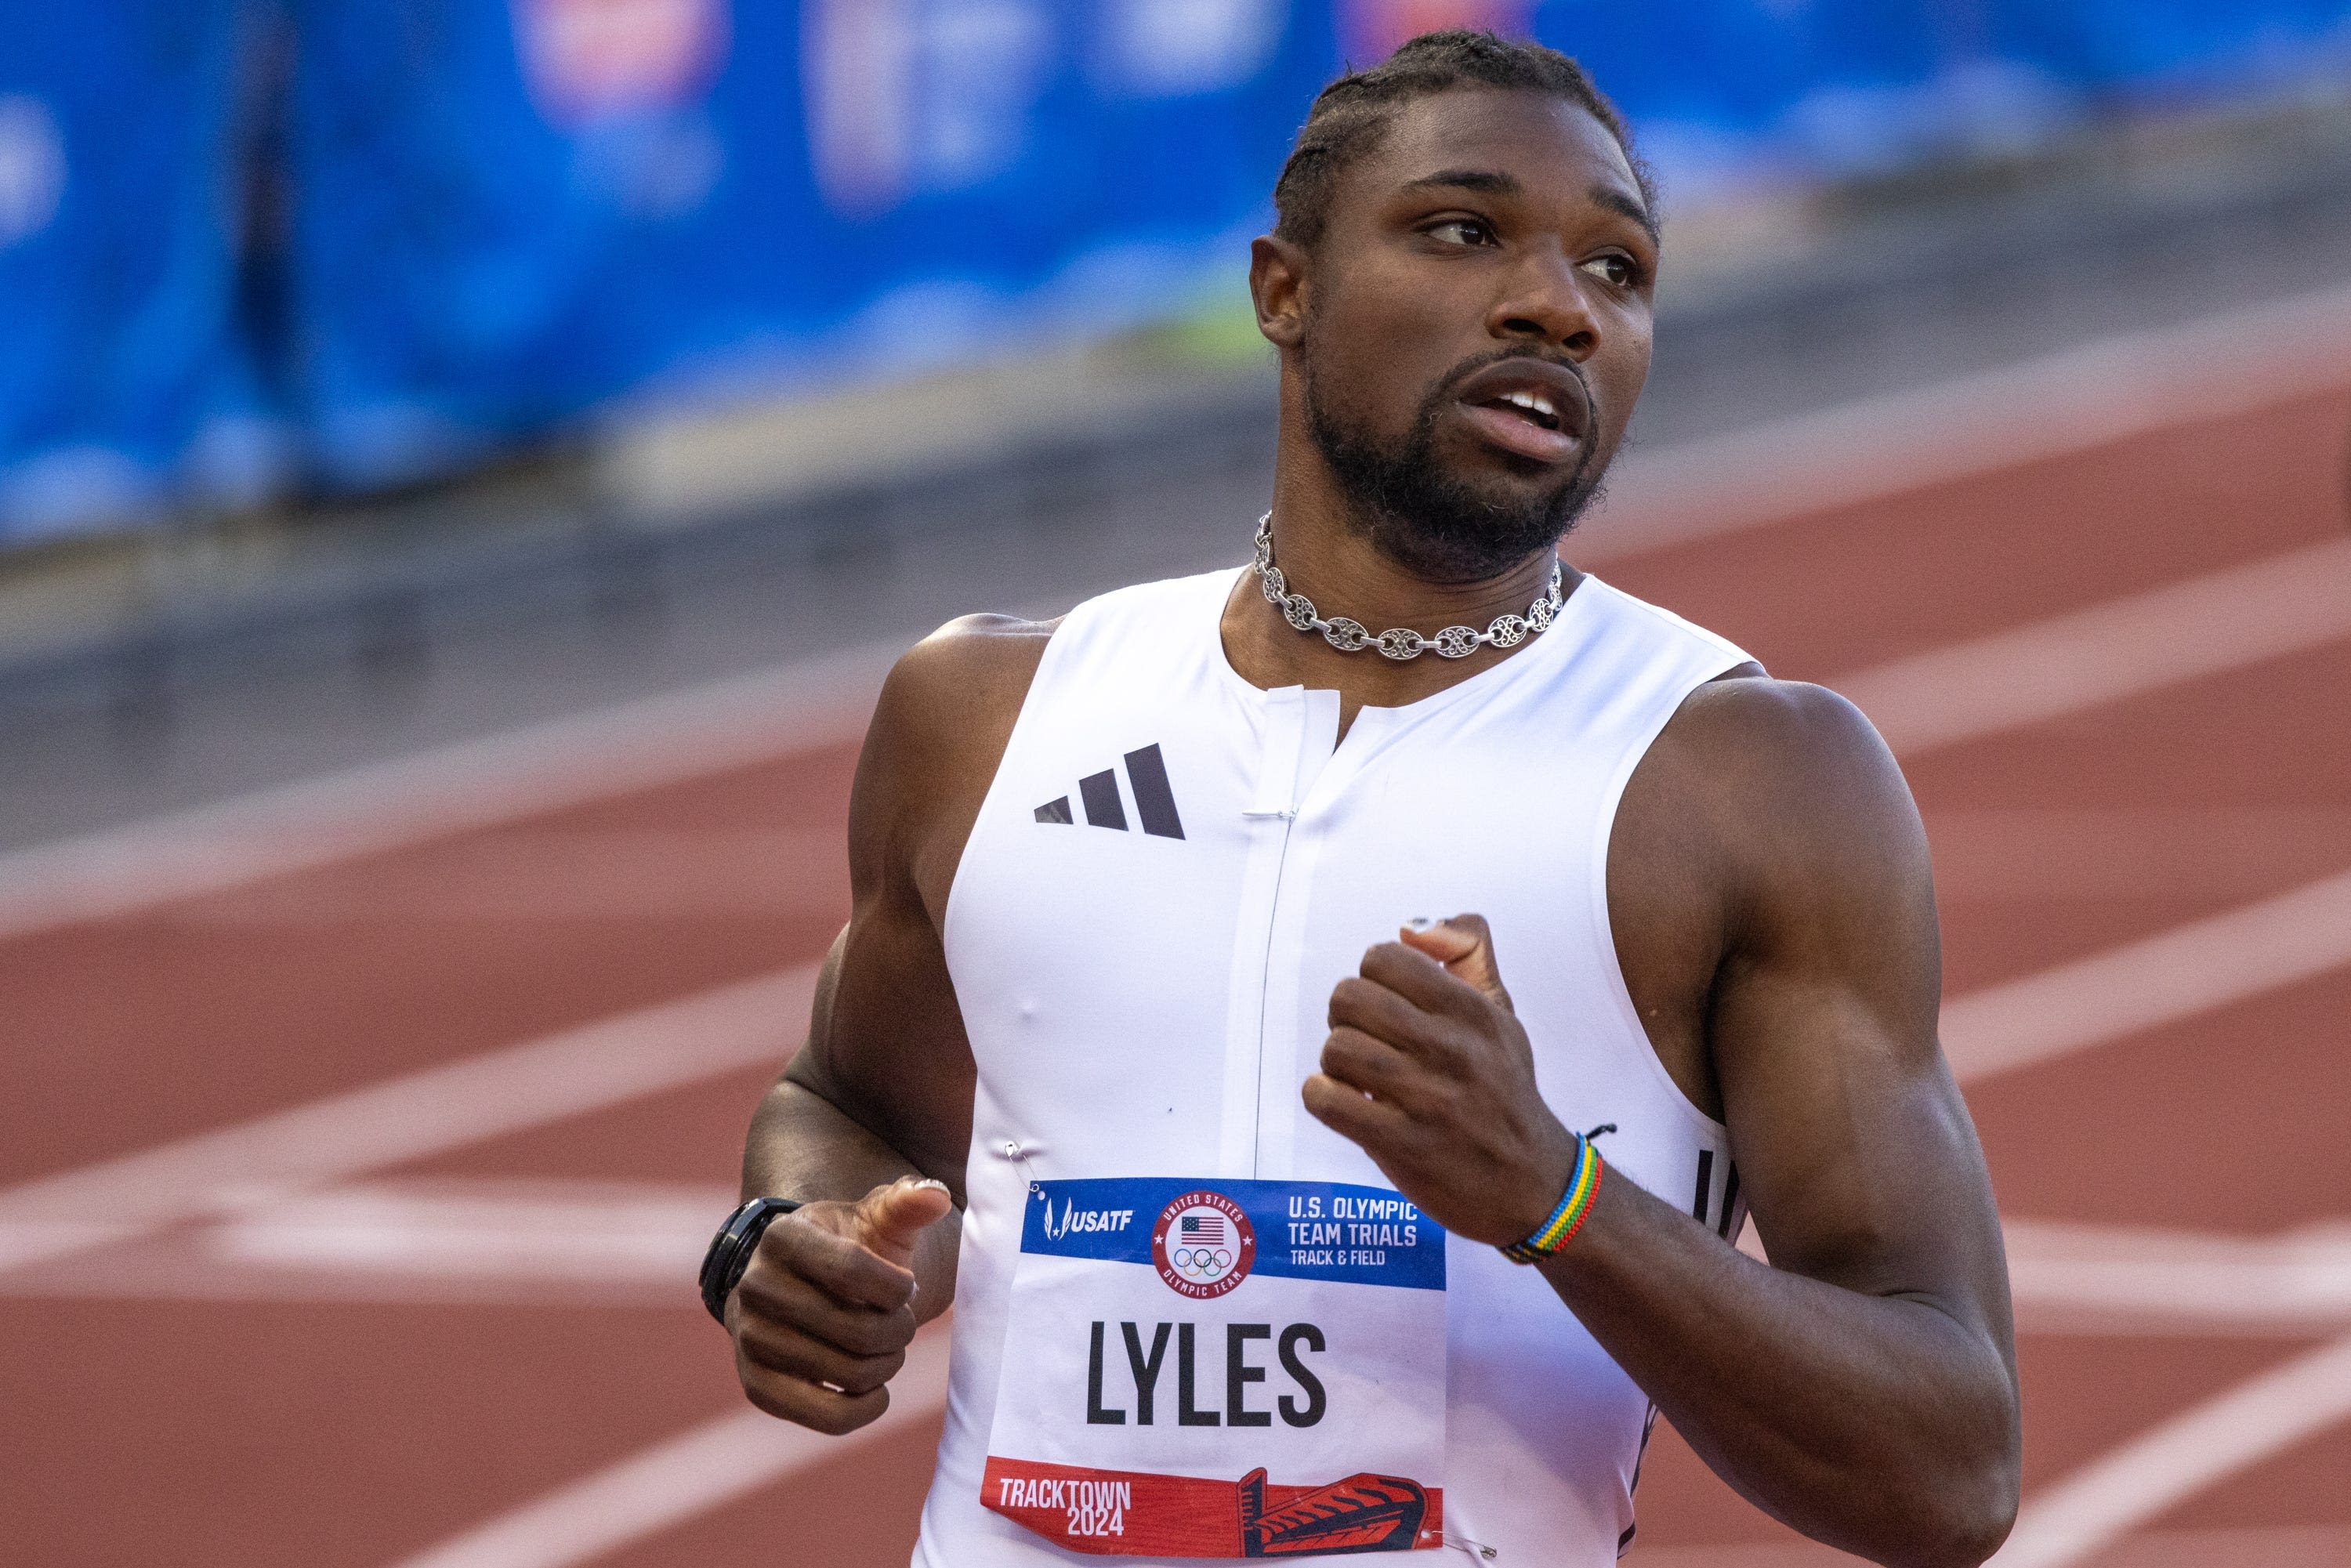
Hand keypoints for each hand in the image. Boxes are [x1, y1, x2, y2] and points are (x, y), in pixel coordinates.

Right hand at [728, 1175, 953, 1432]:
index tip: (906, 1287)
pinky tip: (876, 1388)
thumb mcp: (874, 1219)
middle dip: (900, 1330)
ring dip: (888, 1364)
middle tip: (902, 1322)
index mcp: (783, 1237)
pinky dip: (867, 1408)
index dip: (897, 1287)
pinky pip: (829, 1418)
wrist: (796, 1285)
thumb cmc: (847, 1249)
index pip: (852, 1269)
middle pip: (859, 1329)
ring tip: (887, 1347)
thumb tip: (936, 1195)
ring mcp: (751, 1339)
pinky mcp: (758, 1386)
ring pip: (851, 1374)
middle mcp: (755, 1287)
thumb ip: (906, 1203)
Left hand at [1303, 915, 1580, 1246]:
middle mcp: (1453, 1049)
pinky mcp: (1404, 1145)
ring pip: (1337, 1048)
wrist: (1533, 1184)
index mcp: (1474, 1011)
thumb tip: (1408, 929)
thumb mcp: (1501, 1012)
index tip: (1384, 1006)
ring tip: (1356, 1076)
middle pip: (1350, 997)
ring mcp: (1429, 1099)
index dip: (1371, 978)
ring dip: (1335, 1062)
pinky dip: (1322, 1097)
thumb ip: (1466, 951)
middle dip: (1345, 1017)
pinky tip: (1341, 1101)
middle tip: (1364, 1039)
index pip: (1384, 957)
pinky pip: (1329, 1101)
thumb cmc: (1504, 1089)